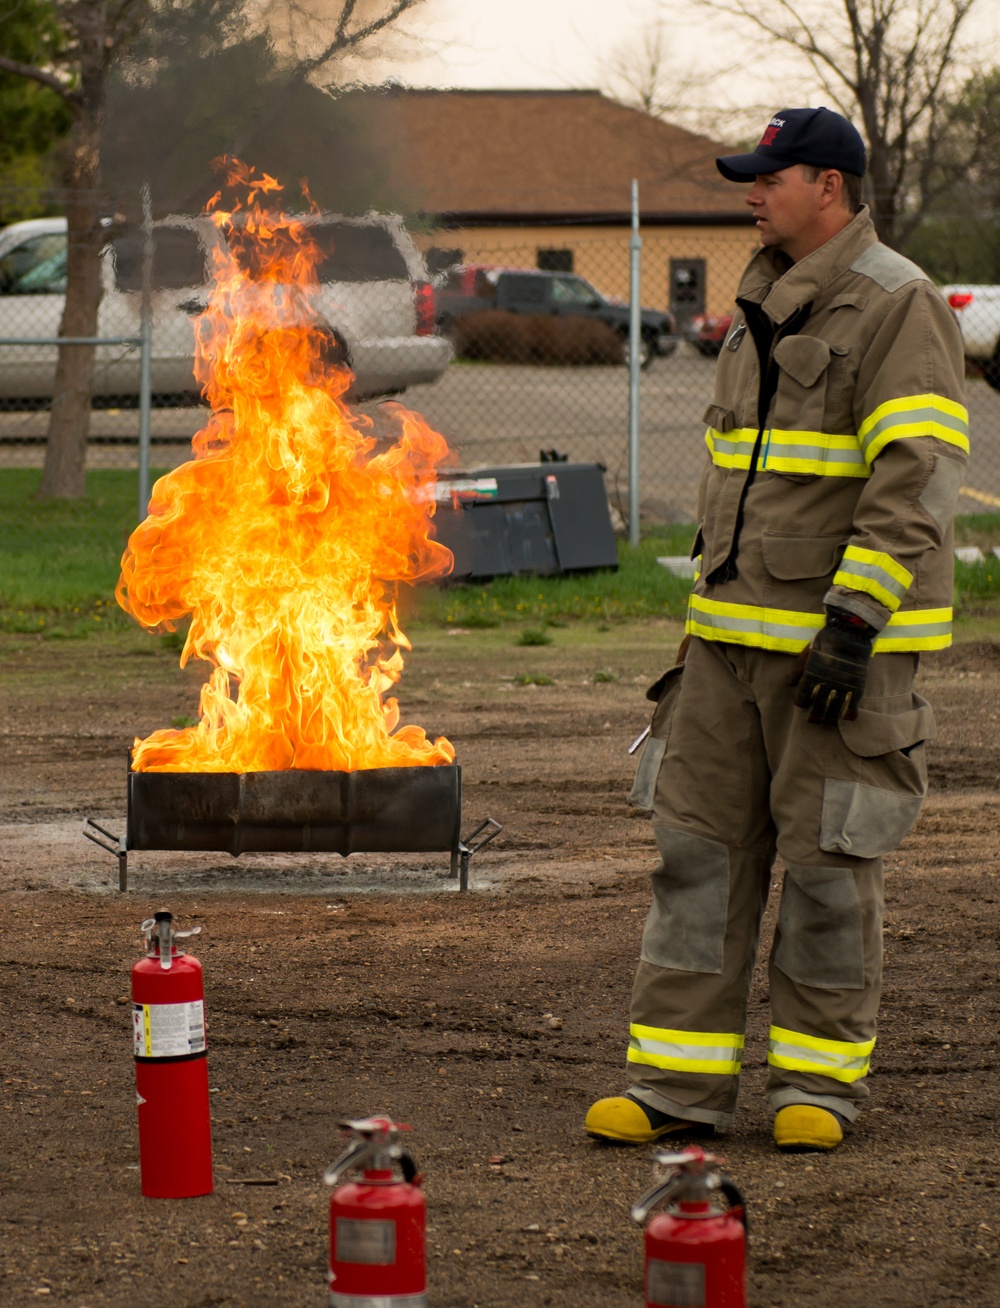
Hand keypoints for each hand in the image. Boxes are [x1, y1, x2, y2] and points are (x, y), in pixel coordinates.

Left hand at [793, 608, 876, 723]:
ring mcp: (842, 685)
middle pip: (818, 706)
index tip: (802, 703)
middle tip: (812, 720)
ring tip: (828, 721)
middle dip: (815, 715)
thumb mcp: (807, 653)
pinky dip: (850, 713)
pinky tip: (847, 717)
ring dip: (830, 717)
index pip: (802, 696)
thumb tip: (790, 683)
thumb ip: (797, 669)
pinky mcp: (857, 685)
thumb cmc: (825, 641)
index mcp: (811, 675)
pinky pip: (853, 704)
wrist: (849, 633)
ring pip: (835, 708)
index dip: (801, 702)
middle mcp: (826, 683)